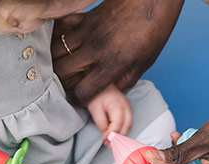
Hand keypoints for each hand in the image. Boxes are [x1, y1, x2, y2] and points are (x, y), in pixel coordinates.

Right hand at [51, 0, 183, 105]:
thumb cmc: (153, 31)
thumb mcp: (144, 64)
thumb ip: (123, 81)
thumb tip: (108, 92)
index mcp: (112, 63)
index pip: (82, 91)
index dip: (80, 99)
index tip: (83, 98)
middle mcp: (95, 49)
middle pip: (61, 72)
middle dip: (64, 82)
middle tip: (73, 83)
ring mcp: (86, 31)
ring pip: (55, 52)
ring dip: (58, 62)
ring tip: (67, 68)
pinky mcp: (83, 18)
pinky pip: (59, 30)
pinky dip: (57, 39)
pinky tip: (65, 45)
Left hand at [87, 84, 132, 143]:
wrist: (99, 83)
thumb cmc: (96, 95)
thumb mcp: (94, 108)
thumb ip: (101, 122)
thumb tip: (106, 134)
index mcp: (117, 104)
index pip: (118, 123)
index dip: (112, 133)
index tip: (104, 139)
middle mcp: (126, 106)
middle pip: (126, 125)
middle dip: (118, 138)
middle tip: (109, 146)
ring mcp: (128, 107)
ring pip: (129, 125)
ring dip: (121, 135)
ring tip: (111, 143)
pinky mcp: (127, 109)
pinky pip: (128, 122)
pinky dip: (123, 130)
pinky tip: (115, 136)